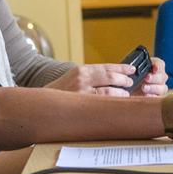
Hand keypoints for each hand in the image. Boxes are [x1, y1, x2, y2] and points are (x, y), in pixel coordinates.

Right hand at [46, 57, 166, 96]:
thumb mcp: (72, 79)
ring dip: (121, 93)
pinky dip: (113, 104)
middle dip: (124, 80)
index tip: (132, 69)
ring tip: (126, 95)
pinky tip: (118, 105)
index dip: (122, 68)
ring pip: (109, 92)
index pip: (106, 67)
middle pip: (110, 77)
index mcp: (80, 70)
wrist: (41, 105)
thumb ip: (89, 78)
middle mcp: (82, 79)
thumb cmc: (59, 93)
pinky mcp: (81, 106)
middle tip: (131, 83)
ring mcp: (82, 93)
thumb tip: (112, 80)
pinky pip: (102, 105)